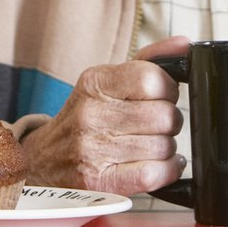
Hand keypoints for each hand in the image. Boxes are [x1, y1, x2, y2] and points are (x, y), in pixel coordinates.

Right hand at [20, 37, 185, 195]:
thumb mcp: (107, 81)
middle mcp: (91, 114)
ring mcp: (93, 150)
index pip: (152, 79)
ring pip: (164, 146)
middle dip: (170, 121)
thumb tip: (184, 45)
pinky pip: (154, 174)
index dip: (168, 90)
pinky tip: (160, 165)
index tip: (162, 97)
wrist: (43, 159)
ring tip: (151, 145)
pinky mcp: (99, 181)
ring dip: (167, 148)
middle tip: (157, 125)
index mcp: (94, 82)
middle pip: (164, 116)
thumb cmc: (84, 118)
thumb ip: (149, 61)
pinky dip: (168, 170)